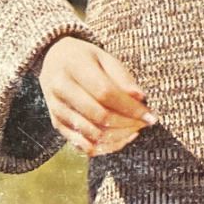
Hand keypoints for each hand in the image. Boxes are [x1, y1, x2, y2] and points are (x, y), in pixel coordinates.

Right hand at [38, 36, 156, 157]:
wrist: (52, 60)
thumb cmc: (85, 57)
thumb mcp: (104, 56)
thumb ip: (121, 76)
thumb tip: (140, 98)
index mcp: (74, 66)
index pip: (105, 92)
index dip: (130, 107)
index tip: (150, 115)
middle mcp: (61, 89)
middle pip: (99, 116)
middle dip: (127, 124)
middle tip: (144, 124)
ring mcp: (56, 109)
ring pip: (91, 134)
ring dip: (118, 137)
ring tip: (135, 130)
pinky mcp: (57, 124)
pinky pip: (82, 145)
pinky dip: (105, 147)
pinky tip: (120, 138)